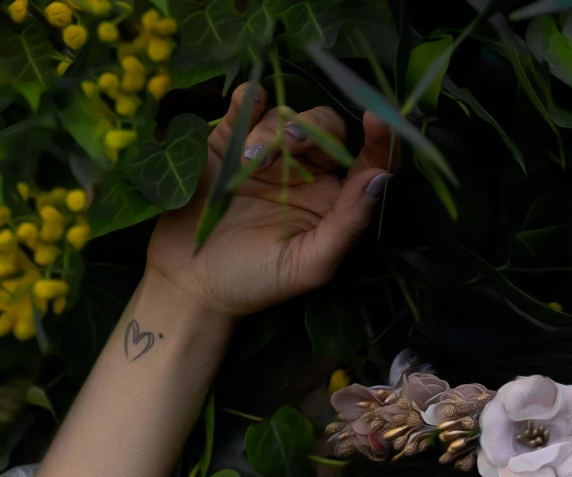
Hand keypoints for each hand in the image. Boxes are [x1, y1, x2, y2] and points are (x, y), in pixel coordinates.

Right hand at [144, 86, 395, 320]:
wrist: (191, 282)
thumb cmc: (254, 281)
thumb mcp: (308, 264)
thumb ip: (347, 224)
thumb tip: (380, 179)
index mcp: (330, 202)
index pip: (366, 162)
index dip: (378, 139)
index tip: (376, 119)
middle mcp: (305, 173)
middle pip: (326, 128)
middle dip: (312, 130)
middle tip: (289, 144)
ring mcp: (268, 153)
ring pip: (287, 115)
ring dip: (274, 130)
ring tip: (250, 160)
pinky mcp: (231, 139)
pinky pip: (249, 103)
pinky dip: (251, 99)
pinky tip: (248, 109)